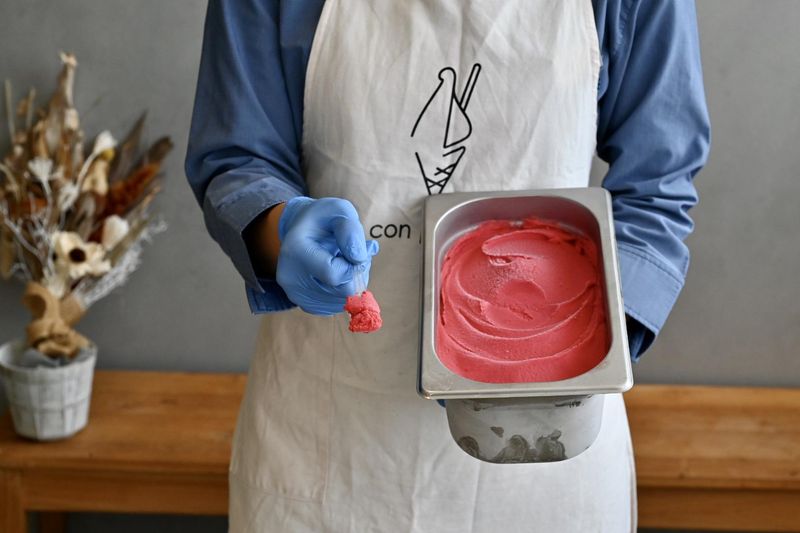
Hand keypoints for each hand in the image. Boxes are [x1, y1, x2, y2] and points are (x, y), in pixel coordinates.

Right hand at [276, 196, 378, 314]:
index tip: (360, 250)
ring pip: (342, 301)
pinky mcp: (304, 304)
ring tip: (344, 262)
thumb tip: (358, 258)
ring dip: (352, 283)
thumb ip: (350, 230)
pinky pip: (336, 306)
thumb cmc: (324, 219)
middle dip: (356, 274)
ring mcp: (294, 294)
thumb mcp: (339, 210)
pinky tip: (338, 274)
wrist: (302, 229)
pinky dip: (344, 292)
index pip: (336, 274)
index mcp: (295, 251)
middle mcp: (290, 278)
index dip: (356, 265)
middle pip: (341, 292)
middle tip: (354, 255)